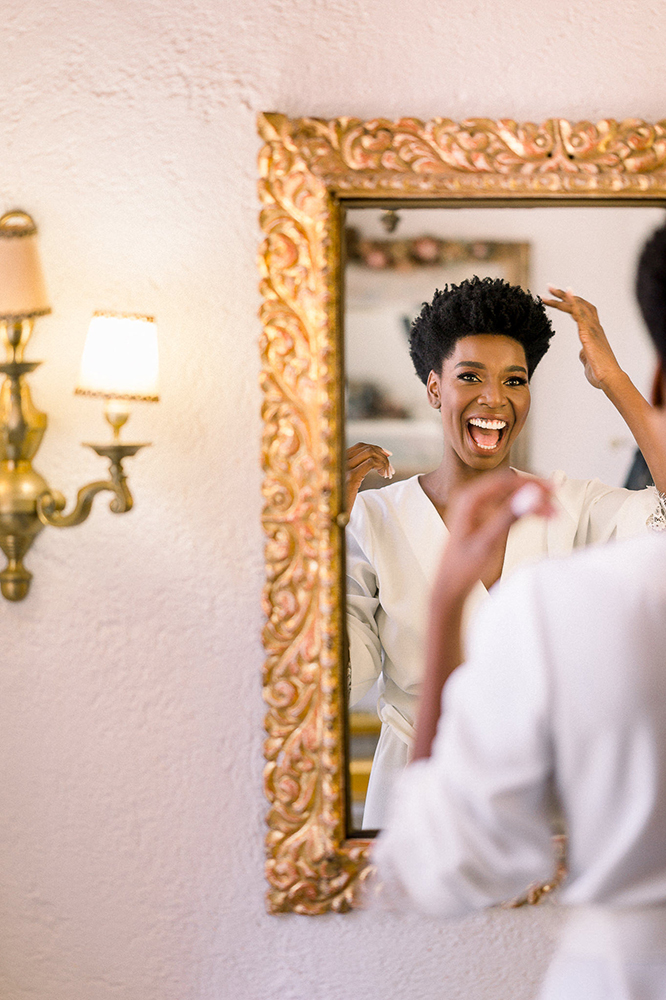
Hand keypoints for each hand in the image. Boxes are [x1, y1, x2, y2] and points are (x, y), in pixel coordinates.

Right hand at [346, 442, 394, 511]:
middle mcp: (340, 461)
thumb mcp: (348, 483)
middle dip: (382, 455)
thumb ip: (355, 471)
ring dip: (383, 461)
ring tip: (388, 473)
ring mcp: (345, 468)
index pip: (360, 446)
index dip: (376, 448)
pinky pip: (371, 463)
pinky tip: (383, 474)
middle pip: (366, 447)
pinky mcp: (351, 477)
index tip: (387, 455)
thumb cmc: (343, 503)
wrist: (334, 517)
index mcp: (339, 461)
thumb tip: (373, 462)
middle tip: (390, 468)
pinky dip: (381, 465)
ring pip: (370, 453)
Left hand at [433, 473, 553, 602]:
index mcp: (468, 500)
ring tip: (553, 513)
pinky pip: (509, 508)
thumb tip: (529, 497)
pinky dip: (526, 510)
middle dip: (535, 492)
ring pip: (512, 497)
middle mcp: (472, 499)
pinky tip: (541, 516)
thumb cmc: (462, 568)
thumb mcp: (487, 543)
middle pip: (510, 486)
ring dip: (533, 502)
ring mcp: (478, 508)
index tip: (552, 489)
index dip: (531, 483)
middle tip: (556, 503)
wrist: (450, 586)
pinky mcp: (484, 518)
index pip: (505, 481)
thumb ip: (507, 518)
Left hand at [543, 286, 621, 389]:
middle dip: (563, 295)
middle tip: (549, 287)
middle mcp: (594, 326)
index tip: (557, 296)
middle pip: (579, 303)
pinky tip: (565, 295)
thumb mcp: (588, 360)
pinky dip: (572, 302)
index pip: (583, 310)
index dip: (571, 302)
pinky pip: (580, 313)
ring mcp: (592, 328)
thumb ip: (584, 353)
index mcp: (593, 331)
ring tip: (548, 289)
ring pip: (577, 305)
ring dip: (562, 296)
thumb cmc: (600, 372)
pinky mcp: (588, 333)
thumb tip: (581, 352)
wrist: (609, 378)